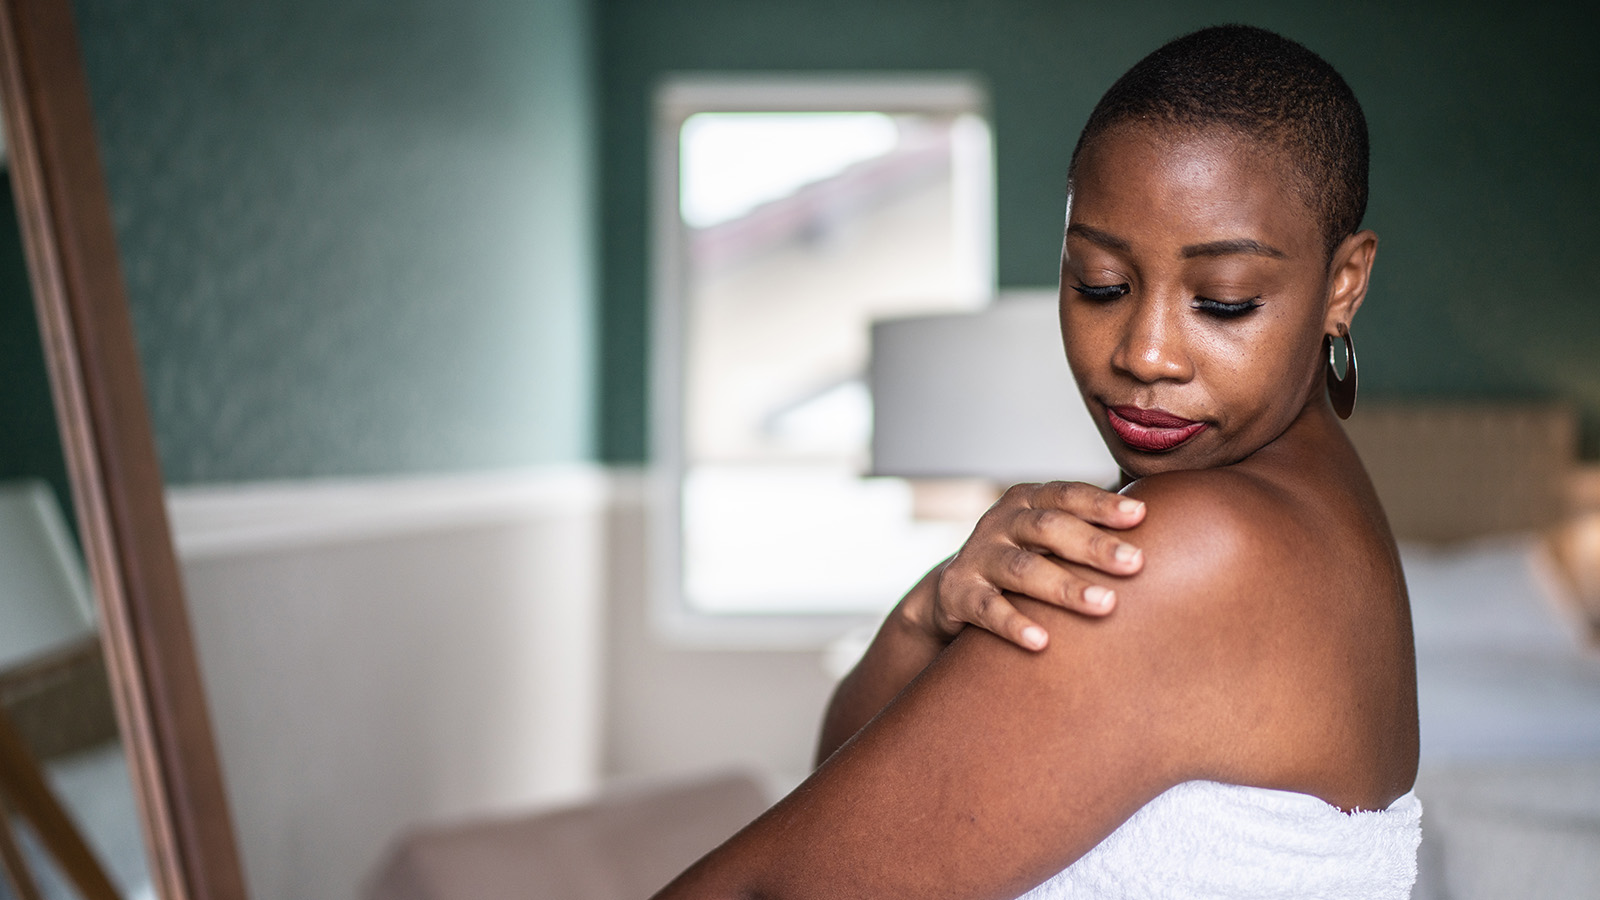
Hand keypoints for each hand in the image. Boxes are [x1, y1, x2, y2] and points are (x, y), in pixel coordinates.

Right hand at [906, 481, 1145, 651]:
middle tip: (1134, 564)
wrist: (951, 590)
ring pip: (1022, 569)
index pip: (1067, 495)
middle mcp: (1000, 522)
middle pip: (1048, 528)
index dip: (1102, 504)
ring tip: (1105, 606)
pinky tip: (1042, 642)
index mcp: (1027, 500)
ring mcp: (978, 557)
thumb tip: (1170, 520)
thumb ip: (1090, 526)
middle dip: (1093, 546)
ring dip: (1064, 587)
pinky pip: (988, 609)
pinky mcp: (959, 594)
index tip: (1141, 516)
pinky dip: (1014, 624)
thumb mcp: (1048, 536)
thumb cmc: (1023, 558)